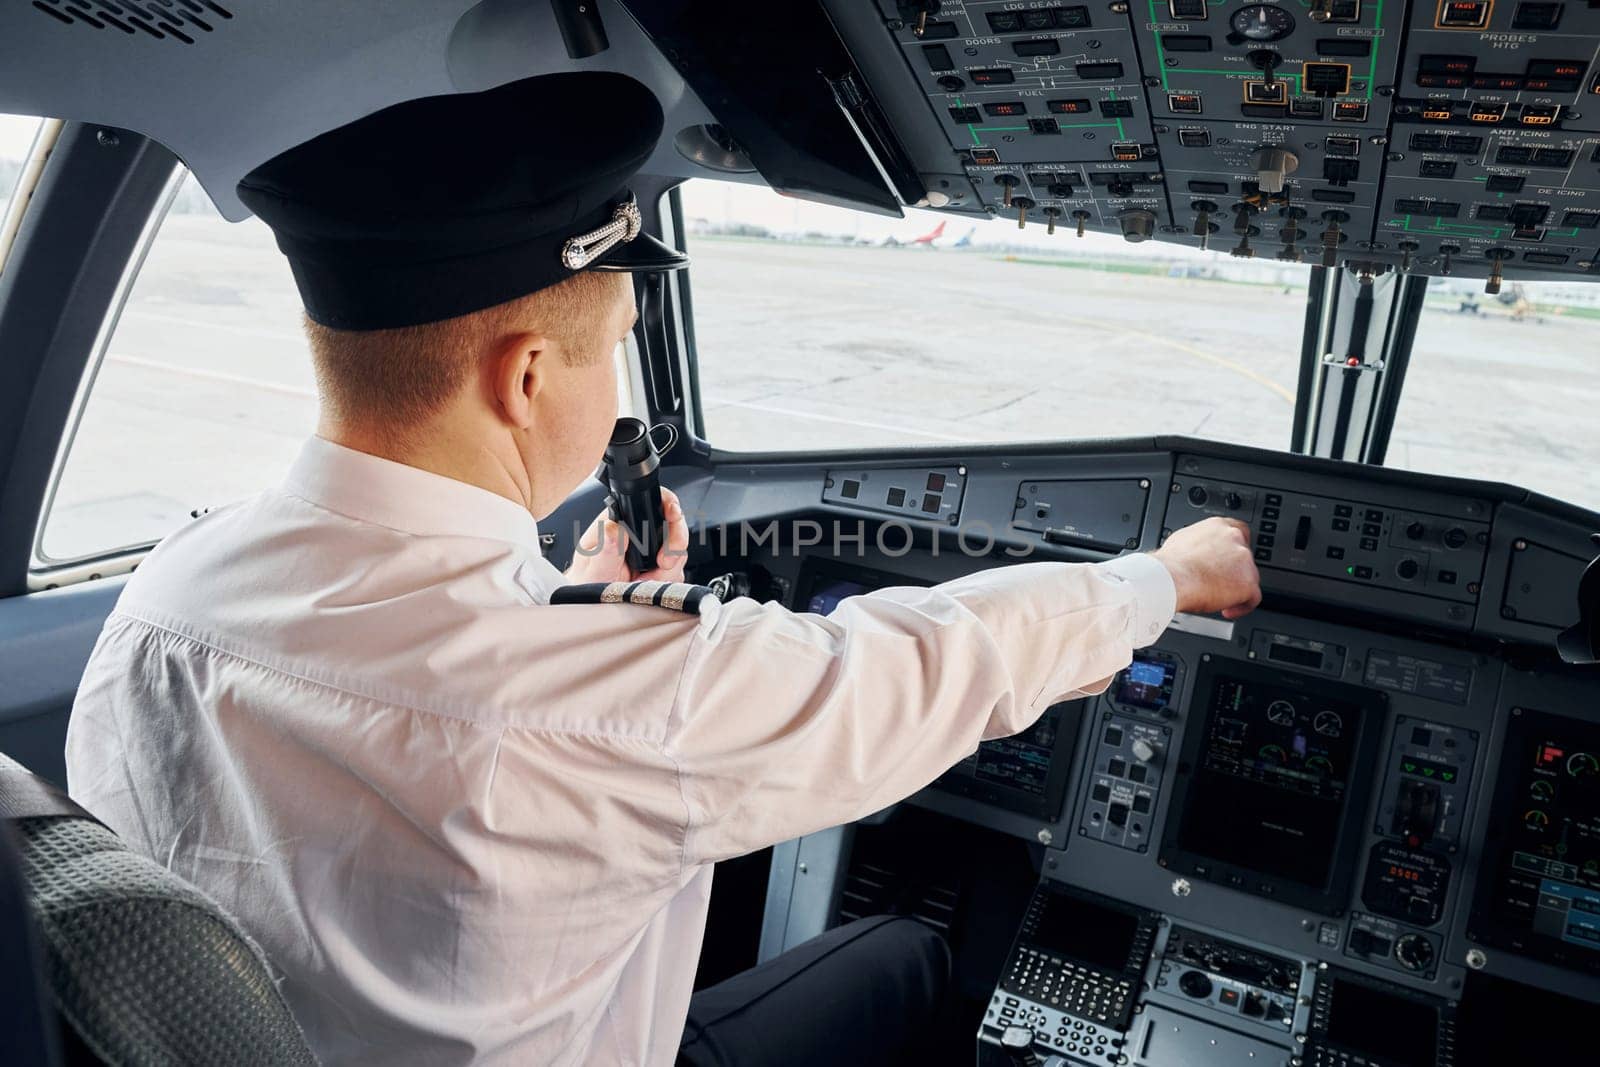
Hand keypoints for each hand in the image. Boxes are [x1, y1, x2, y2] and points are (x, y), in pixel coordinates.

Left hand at [565, 488, 689, 584]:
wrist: (591, 604)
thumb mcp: (593, 569)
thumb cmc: (587, 583)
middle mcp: (638, 532)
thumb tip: (613, 529)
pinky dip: (667, 582)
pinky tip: (647, 585)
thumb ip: (605, 550)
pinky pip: (678, 571)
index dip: (667, 504)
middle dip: (674, 547)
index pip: (651, 500)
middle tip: (663, 563)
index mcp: (619, 521)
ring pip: (679, 552)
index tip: (673, 514)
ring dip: (667, 571)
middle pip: (674, 525)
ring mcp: (652, 550)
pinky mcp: (661, 568)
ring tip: (642, 581)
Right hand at [1153, 517, 1261, 619]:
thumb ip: (1199, 544)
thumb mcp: (1182, 541)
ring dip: (1235, 589)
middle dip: (1233, 571)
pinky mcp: (1248, 582)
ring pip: (1249, 577)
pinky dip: (1242, 606)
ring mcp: (1244, 560)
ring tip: (1217, 599)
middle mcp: (1235, 539)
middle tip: (1218, 582)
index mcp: (1219, 526)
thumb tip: (1195, 553)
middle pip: (1245, 557)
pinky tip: (1227, 610)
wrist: (1171, 578)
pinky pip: (1253, 598)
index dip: (1234, 550)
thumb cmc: (1170, 563)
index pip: (1239, 532)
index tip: (1229, 560)